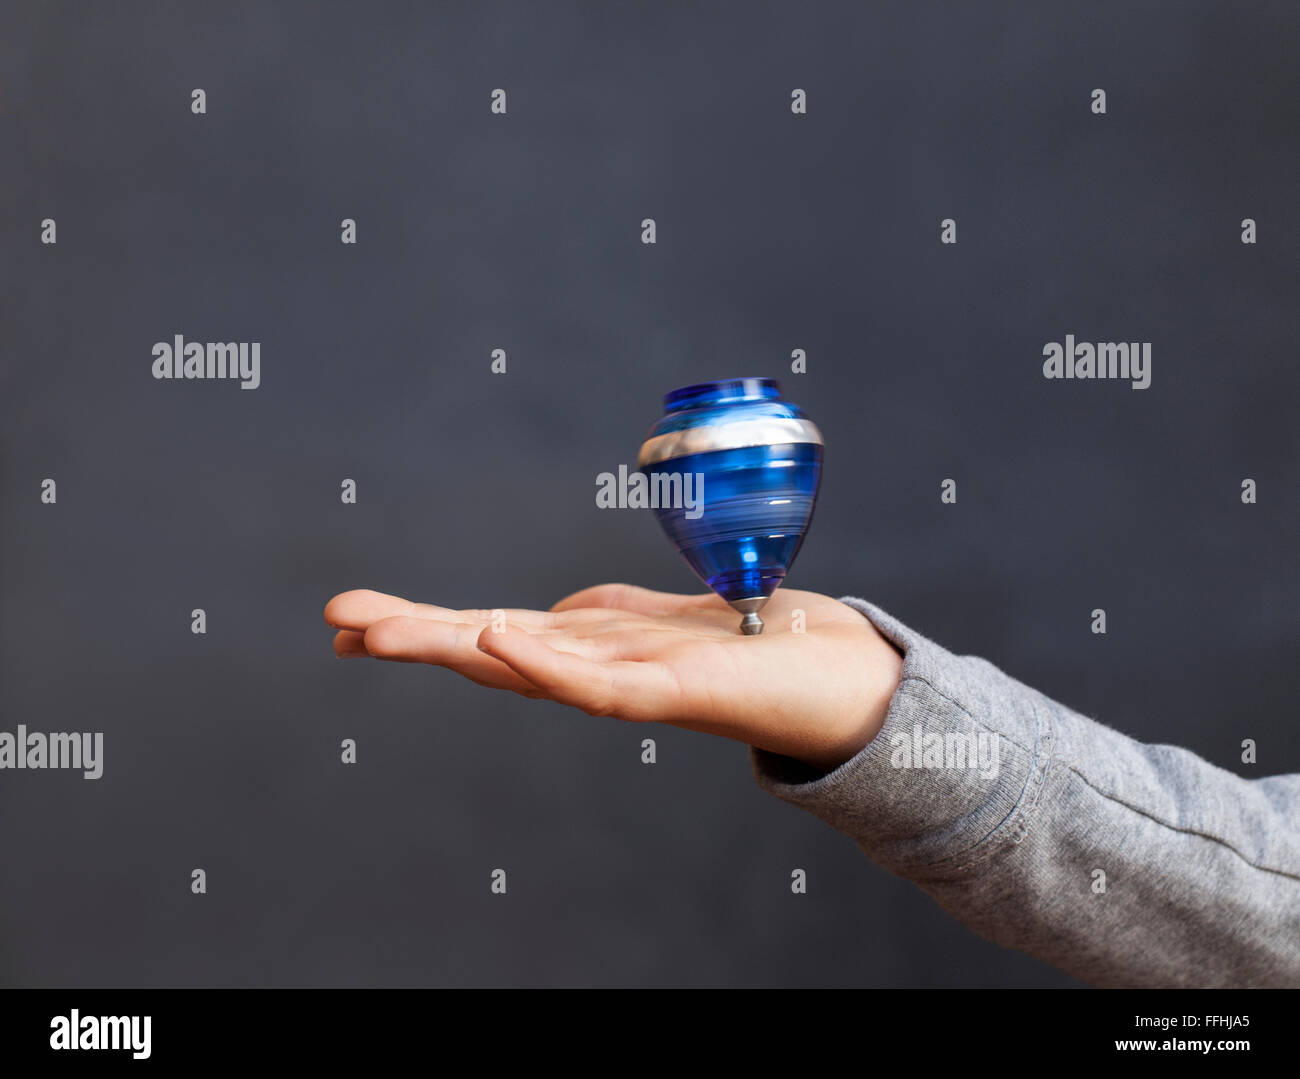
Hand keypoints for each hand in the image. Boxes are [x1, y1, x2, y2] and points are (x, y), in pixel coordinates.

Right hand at [324, 584, 902, 772]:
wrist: (846, 677)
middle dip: (414, 636)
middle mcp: (599, 672)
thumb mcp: (663, 617)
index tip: (352, 615)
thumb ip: (605, 619)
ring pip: (526, 668)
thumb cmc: (760, 644)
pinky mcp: (677, 694)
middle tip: (334, 619)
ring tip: (381, 628)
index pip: (492, 633)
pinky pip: (600, 686)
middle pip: (491, 651)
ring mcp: (631, 687)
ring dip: (453, 646)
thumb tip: (552, 614)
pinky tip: (495, 639)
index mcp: (592, 650)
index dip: (425, 624)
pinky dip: (545, 663)